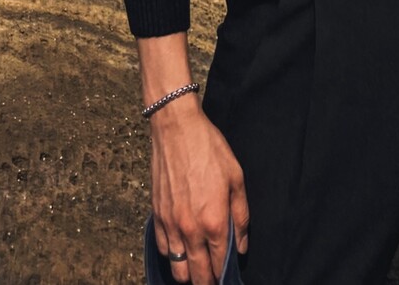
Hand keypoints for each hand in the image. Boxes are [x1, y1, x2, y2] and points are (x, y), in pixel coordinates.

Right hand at [149, 105, 248, 284]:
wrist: (177, 128)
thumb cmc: (209, 148)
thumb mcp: (236, 178)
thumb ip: (241, 216)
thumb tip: (241, 246)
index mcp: (214, 221)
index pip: (219, 265)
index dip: (224, 276)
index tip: (227, 277)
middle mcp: (190, 229)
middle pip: (197, 275)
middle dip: (207, 281)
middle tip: (214, 277)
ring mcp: (170, 224)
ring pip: (177, 268)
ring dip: (188, 273)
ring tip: (197, 267)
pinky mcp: (156, 215)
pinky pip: (163, 248)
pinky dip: (172, 255)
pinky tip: (181, 248)